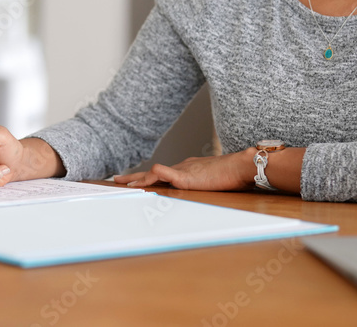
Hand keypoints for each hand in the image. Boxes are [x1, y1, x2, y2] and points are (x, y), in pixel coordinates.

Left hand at [113, 149, 255, 191]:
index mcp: (186, 169)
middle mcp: (181, 167)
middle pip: (151, 172)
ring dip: (136, 179)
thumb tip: (201, 190)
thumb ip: (203, 185)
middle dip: (134, 177)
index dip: (146, 177)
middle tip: (117, 179)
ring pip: (152, 173)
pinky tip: (141, 181)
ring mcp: (182, 170)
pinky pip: (163, 173)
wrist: (239, 166)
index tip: (134, 181)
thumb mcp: (212, 180)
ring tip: (122, 182)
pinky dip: (150, 177)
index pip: (161, 173)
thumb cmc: (231, 174)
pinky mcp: (185, 176)